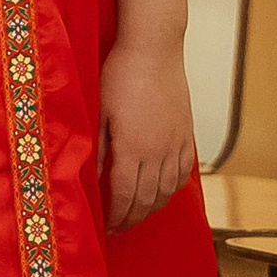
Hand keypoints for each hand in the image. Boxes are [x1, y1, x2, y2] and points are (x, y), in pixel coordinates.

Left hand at [99, 37, 197, 232]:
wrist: (154, 48)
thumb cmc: (120, 74)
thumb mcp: (99, 111)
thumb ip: (97, 149)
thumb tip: (90, 179)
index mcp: (133, 149)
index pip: (125, 196)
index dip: (117, 216)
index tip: (108, 228)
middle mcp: (158, 152)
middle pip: (147, 199)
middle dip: (132, 218)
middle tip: (120, 228)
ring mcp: (175, 143)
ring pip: (167, 190)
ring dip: (153, 208)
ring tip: (138, 215)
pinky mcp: (186, 133)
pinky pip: (183, 171)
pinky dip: (173, 189)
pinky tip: (163, 192)